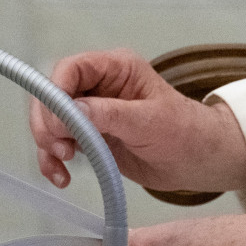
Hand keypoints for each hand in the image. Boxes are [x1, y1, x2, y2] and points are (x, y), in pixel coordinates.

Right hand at [29, 48, 245, 191]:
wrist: (198, 161)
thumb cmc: (185, 132)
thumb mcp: (150, 121)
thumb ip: (109, 114)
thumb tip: (71, 111)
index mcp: (116, 68)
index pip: (70, 69)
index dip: (55, 92)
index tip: (57, 123)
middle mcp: (99, 86)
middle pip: (52, 96)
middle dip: (48, 123)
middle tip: (60, 148)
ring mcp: (92, 112)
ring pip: (50, 122)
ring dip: (47, 145)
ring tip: (62, 166)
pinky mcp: (89, 136)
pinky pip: (58, 144)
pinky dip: (52, 160)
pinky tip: (61, 177)